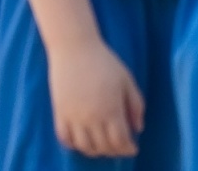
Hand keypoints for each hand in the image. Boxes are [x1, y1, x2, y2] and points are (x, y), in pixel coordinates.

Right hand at [47, 39, 144, 157]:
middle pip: (104, 147)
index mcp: (111, 110)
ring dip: (95, 149)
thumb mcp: (127, 81)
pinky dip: (73, 143)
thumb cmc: (104, 61)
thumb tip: (138, 128)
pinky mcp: (59, 110)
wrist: (74, 46)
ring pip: (84, 146)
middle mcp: (92, 117)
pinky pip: (64, 137)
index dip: (128, 149)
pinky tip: (80, 139)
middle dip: (114, 151)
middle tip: (119, 146)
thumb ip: (136, 106)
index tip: (132, 148)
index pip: (121, 142)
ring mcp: (73, 115)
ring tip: (101, 144)